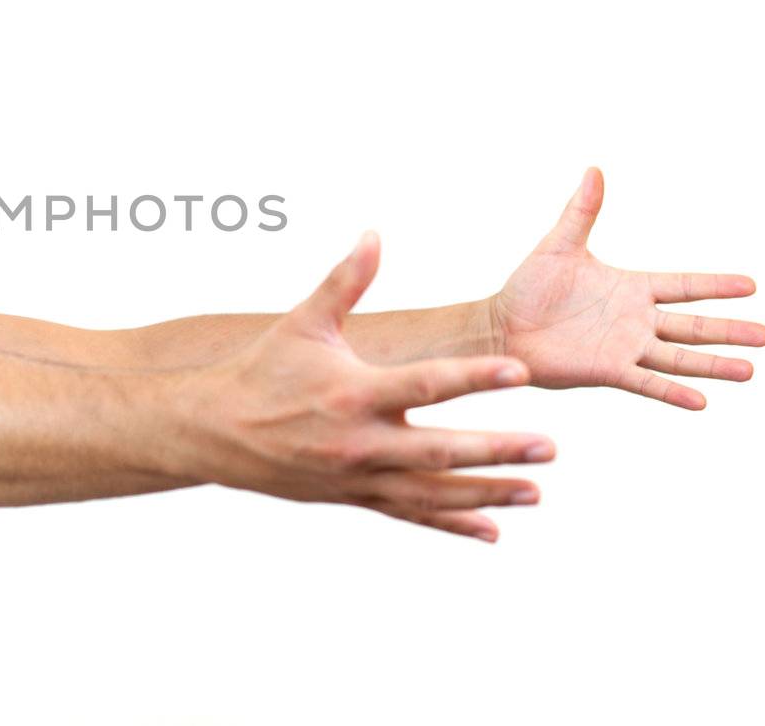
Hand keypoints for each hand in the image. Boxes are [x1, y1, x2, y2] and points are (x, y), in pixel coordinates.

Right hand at [200, 230, 551, 542]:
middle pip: (439, 450)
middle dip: (496, 450)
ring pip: (433, 492)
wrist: (216, 432)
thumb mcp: (302, 322)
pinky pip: (410, 514)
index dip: (474, 378)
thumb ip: (345, 281)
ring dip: (486, 493)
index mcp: (352, 393)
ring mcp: (358, 476)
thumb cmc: (262, 370)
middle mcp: (359, 442)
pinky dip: (452, 523)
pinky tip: (492, 529)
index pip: (424, 385)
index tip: (520, 372)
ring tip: (536, 491)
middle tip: (548, 448)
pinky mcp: (354, 497)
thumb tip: (375, 235)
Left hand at [487, 167, 764, 409]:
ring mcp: (624, 347)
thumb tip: (594, 168)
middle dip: (728, 329)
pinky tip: (702, 401)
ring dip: (712, 364)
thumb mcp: (559, 245)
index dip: (715, 285)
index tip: (751, 285)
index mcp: (630, 288)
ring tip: (749, 370)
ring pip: (678, 357)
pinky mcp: (606, 370)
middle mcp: (635, 319)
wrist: (500, 327)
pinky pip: (646, 382)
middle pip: (692, 325)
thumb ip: (581, 211)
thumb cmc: (527, 286)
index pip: (683, 286)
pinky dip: (672, 392)